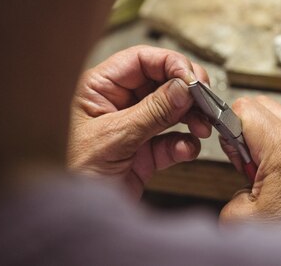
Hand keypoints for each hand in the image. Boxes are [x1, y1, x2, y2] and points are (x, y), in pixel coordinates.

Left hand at [67, 46, 210, 198]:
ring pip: (171, 110)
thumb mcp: (116, 137)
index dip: (170, 64)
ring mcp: (133, 127)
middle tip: (204, 100)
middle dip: (186, 92)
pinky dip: (184, 143)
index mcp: (100, 88)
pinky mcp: (145, 152)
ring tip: (202, 126)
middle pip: (161, 82)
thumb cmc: (77, 175)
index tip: (192, 78)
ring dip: (191, 117)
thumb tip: (182, 87)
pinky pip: (172, 139)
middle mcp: (117, 103)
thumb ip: (153, 111)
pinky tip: (186, 149)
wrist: (78, 222)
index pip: (140, 60)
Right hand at [220, 96, 280, 241]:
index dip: (230, 129)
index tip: (231, 149)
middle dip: (250, 129)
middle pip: (268, 108)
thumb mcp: (240, 218)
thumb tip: (242, 180)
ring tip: (270, 176)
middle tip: (247, 162)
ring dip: (273, 140)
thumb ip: (232, 184)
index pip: (246, 109)